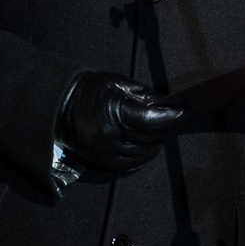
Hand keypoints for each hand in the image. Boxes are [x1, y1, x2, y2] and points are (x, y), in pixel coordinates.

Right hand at [55, 72, 186, 173]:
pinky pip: (133, 163)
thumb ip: (143, 95)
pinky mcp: (103, 162)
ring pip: (146, 153)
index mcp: (114, 111)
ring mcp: (107, 152)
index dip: (174, 117)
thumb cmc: (88, 89)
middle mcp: (111, 136)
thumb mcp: (116, 82)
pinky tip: (149, 143)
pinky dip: (145, 154)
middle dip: (170, 128)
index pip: (154, 120)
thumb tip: (166, 104)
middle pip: (153, 137)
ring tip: (164, 129)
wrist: (56, 106)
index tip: (188, 111)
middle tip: (181, 117)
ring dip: (159, 142)